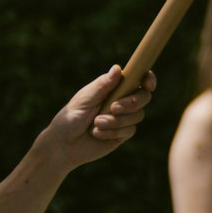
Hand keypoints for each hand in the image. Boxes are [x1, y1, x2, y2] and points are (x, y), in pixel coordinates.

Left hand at [40, 66, 155, 170]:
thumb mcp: (85, 98)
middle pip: (143, 97)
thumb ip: (103, 85)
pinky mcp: (122, 134)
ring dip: (116, 120)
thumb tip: (118, 68)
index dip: (148, 79)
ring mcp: (123, 118)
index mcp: (113, 87)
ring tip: (96, 123)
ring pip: (137, 116)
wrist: (64, 144)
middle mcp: (121, 100)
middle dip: (132, 102)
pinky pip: (129, 130)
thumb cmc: (71, 117)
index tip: (148, 84)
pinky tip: (97, 133)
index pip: (138, 79)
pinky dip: (113, 131)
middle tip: (114, 108)